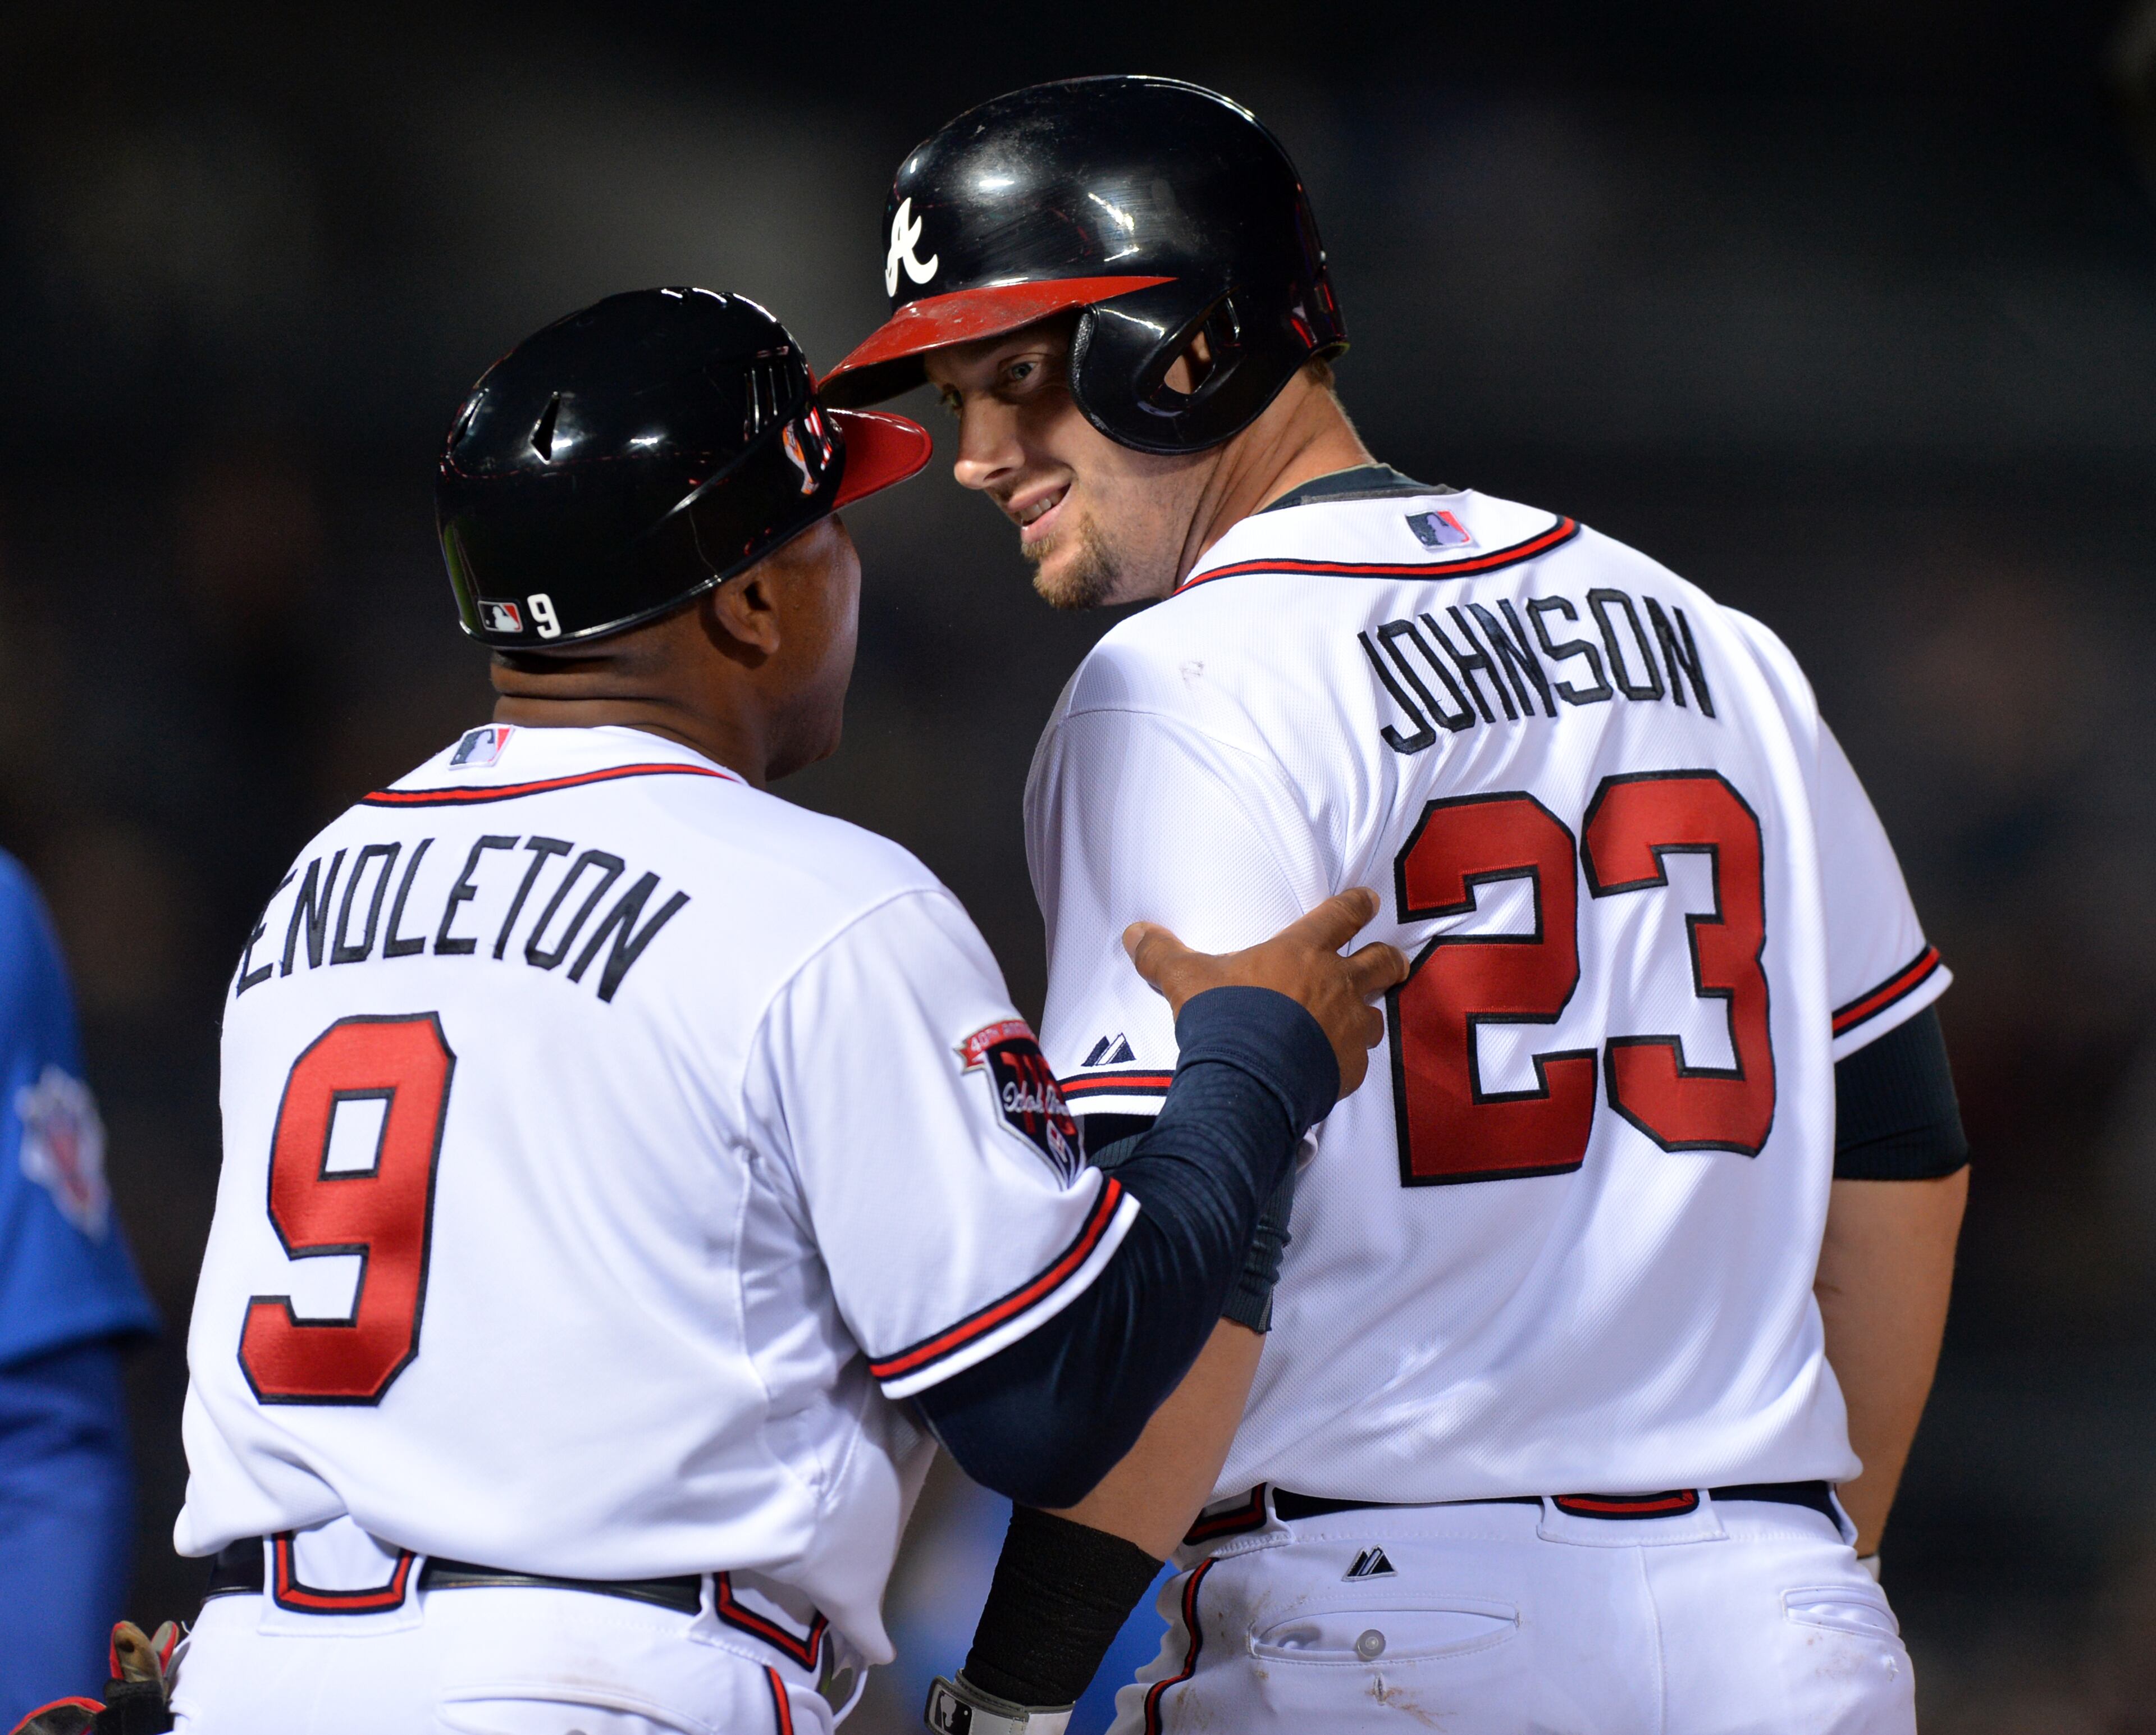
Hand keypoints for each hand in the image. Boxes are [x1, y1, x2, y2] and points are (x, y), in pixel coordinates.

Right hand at [1123, 889, 1407, 1095]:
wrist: (1248, 1080)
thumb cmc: (1225, 1018)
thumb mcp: (1186, 979)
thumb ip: (1163, 955)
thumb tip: (1133, 933)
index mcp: (1303, 951)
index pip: (1341, 915)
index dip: (1357, 905)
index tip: (1368, 900)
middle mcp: (1336, 984)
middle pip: (1381, 962)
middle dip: (1388, 959)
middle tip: (1391, 960)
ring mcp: (1349, 1027)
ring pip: (1375, 1016)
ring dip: (1366, 1015)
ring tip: (1353, 1023)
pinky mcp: (1350, 1069)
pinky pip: (1359, 1061)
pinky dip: (1349, 1061)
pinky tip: (1332, 1067)